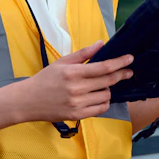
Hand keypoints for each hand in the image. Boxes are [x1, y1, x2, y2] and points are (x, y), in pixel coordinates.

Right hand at [16, 41, 133, 124]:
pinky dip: (104, 102)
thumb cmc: (45, 79)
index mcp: (73, 72)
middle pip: (108, 81)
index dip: (119, 63)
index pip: (103, 67)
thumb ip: (83, 54)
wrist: (28, 100)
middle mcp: (76, 88)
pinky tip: (99, 97)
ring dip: (108, 90)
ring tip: (103, 86)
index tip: (130, 58)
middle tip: (127, 72)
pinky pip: (100, 109)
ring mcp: (77, 103)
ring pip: (106, 96)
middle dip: (120, 75)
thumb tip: (101, 44)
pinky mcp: (77, 115)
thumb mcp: (62, 62)